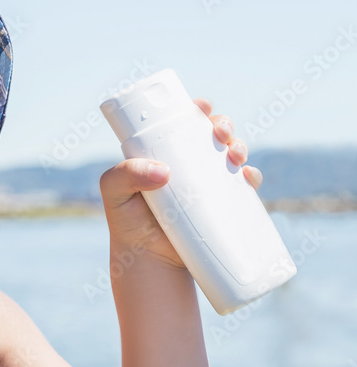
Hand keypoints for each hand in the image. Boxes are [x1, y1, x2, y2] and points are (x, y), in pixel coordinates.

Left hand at [99, 98, 263, 268]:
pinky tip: (249, 177)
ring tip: (235, 156)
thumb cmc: (127, 220)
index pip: (181, 123)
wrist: (149, 259)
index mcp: (163, 152)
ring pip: (232, 154)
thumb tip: (164, 172)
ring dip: (240, 146)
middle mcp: (188, 163)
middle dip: (223, 125)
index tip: (200, 107)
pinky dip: (252, 176)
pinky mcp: (224, 204)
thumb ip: (125, 175)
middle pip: (212, 133)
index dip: (195, 110)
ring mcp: (208, 183)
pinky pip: (245, 185)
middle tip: (220, 133)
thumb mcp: (114, 191)